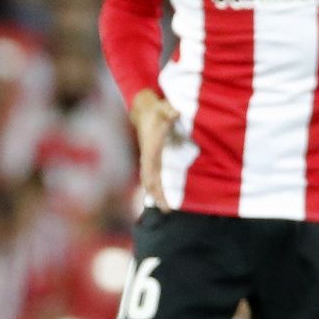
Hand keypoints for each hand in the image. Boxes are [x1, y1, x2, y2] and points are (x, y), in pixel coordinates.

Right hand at [130, 90, 179, 209]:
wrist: (142, 110)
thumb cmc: (156, 110)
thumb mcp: (164, 108)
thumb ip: (169, 110)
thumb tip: (175, 112)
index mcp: (150, 150)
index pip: (150, 171)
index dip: (153, 184)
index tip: (157, 196)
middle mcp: (148, 157)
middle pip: (150, 181)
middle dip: (157, 195)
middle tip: (166, 211)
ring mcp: (149, 158)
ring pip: (151, 180)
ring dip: (156, 194)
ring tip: (165, 209)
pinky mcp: (152, 158)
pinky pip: (153, 176)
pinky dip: (157, 188)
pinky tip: (161, 197)